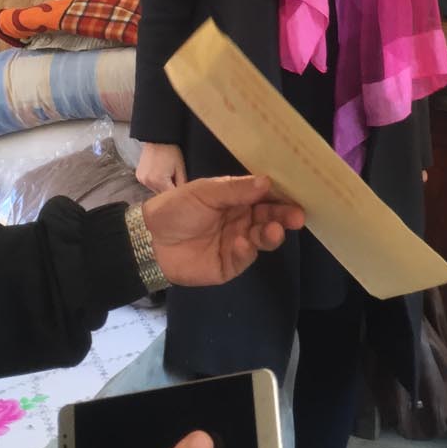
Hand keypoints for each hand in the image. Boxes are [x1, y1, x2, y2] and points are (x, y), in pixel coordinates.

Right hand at [137, 142, 185, 192]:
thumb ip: (182, 184)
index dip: (177, 195)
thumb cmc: (171, 151)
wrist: (158, 138)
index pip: (170, 196)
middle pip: (162, 195)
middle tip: (176, 180)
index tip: (183, 193)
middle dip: (170, 191)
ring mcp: (141, 179)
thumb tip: (184, 195)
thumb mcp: (180, 168)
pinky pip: (149, 184)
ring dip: (162, 187)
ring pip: (155, 191)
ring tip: (167, 174)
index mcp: (159, 180)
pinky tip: (160, 172)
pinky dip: (155, 182)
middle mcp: (148, 181)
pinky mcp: (139, 176)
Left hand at [141, 175, 304, 285]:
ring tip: (274, 231)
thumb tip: (268, 181)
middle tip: (297, 216)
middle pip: (269, 218)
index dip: (281, 196)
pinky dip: (246, 251)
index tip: (298, 194)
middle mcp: (241, 220)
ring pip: (261, 239)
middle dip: (283, 216)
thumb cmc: (175, 208)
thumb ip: (235, 189)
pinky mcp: (229, 265)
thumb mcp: (204, 191)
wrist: (147, 239)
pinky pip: (243, 257)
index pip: (265, 196)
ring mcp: (237, 243)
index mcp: (237, 199)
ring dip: (270, 234)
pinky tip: (242, 243)